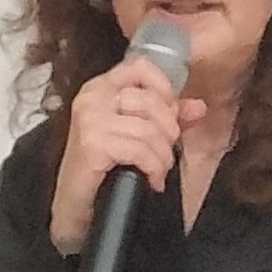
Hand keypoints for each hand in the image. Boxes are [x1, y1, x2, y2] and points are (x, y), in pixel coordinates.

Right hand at [49, 58, 207, 255]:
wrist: (73, 204)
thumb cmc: (101, 168)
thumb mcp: (135, 135)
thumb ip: (166, 117)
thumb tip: (198, 106)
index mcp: (101, 87)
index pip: (140, 67)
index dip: (164, 88)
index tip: (172, 114)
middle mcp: (93, 97)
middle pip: (150, 100)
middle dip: (168, 130)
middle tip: (166, 152)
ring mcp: (91, 119)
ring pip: (149, 128)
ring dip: (163, 156)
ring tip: (159, 170)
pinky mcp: (94, 144)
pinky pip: (141, 150)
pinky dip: (154, 168)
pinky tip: (152, 180)